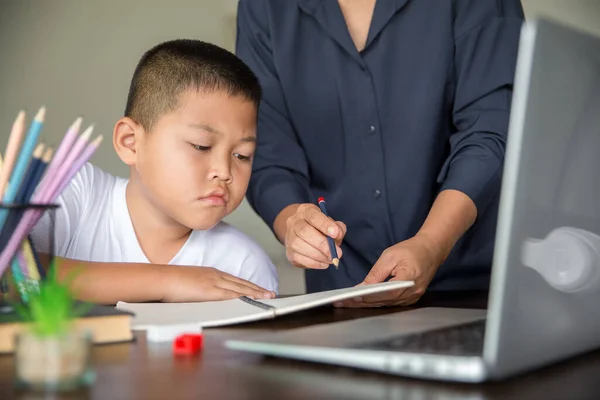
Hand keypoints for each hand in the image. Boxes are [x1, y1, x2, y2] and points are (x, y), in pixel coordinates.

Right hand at [161, 266, 275, 301]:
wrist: (160, 278)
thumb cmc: (170, 282)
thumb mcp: (190, 283)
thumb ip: (200, 288)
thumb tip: (204, 295)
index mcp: (210, 273)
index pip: (235, 280)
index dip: (248, 285)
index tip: (259, 289)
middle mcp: (215, 275)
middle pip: (241, 282)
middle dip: (257, 288)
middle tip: (271, 293)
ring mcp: (213, 282)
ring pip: (240, 287)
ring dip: (255, 292)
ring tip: (268, 296)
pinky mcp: (209, 291)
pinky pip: (231, 294)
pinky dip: (243, 296)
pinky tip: (252, 299)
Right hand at [283, 203, 346, 268]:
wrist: (302, 234)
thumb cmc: (320, 228)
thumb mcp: (331, 223)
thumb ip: (338, 228)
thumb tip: (338, 234)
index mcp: (306, 211)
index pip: (313, 216)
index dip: (324, 224)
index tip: (335, 233)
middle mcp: (294, 222)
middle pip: (304, 231)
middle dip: (322, 244)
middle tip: (336, 253)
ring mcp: (289, 237)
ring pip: (299, 246)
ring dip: (318, 255)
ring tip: (331, 259)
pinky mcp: (289, 252)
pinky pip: (299, 258)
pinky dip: (314, 263)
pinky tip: (324, 263)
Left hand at [336, 234, 443, 307]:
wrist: (430, 250)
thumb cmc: (411, 250)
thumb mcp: (390, 256)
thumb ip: (376, 273)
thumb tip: (362, 287)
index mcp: (409, 279)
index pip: (385, 292)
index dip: (368, 296)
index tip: (352, 297)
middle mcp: (412, 292)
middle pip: (384, 301)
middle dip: (362, 302)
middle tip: (343, 302)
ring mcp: (413, 297)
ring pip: (386, 304)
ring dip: (368, 304)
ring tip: (350, 302)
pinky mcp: (411, 298)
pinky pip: (392, 303)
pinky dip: (378, 302)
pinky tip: (365, 301)